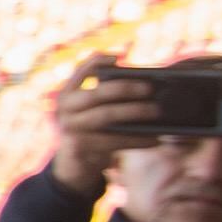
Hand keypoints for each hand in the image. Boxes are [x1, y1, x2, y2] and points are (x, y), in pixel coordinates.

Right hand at [47, 58, 158, 198]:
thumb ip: (105, 96)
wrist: (74, 164)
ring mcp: (70, 128)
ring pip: (106, 116)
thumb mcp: (90, 110)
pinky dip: (137, 139)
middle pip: (97, 94)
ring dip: (134, 112)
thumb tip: (142, 85)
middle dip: (125, 88)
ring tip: (156, 111)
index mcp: (67, 94)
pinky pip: (114, 141)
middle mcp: (64, 109)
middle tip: (150, 88)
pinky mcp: (81, 147)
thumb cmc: (92, 130)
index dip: (98, 62)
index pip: (80, 71)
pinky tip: (155, 138)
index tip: (120, 56)